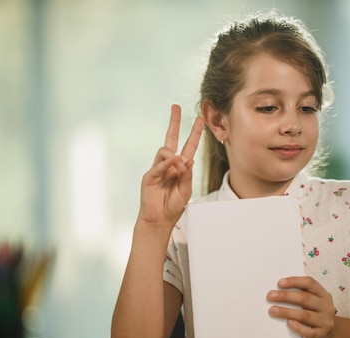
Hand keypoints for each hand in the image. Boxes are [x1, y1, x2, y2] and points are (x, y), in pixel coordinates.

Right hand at [138, 104, 203, 225]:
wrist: (160, 219)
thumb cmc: (174, 205)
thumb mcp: (186, 190)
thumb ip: (187, 175)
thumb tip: (186, 159)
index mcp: (180, 167)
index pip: (188, 146)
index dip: (194, 133)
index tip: (200, 120)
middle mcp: (169, 164)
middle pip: (171, 138)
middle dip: (174, 122)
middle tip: (176, 107)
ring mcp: (158, 168)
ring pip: (165, 150)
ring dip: (175, 156)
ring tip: (180, 167)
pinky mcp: (149, 175)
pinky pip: (159, 164)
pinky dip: (167, 165)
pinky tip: (173, 168)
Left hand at [267, 276, 335, 337]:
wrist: (331, 334)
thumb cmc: (316, 314)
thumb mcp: (314, 301)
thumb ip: (301, 294)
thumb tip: (278, 291)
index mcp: (323, 294)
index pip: (309, 283)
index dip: (294, 281)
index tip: (280, 283)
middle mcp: (326, 306)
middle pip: (305, 298)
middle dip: (286, 296)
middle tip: (271, 296)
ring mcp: (325, 321)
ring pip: (305, 315)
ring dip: (287, 312)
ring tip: (273, 310)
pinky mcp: (322, 334)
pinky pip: (310, 332)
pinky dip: (299, 327)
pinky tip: (289, 323)